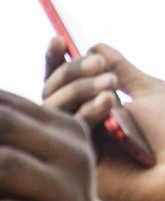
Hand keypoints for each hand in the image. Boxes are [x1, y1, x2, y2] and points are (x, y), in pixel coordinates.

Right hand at [43, 40, 164, 200]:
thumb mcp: (148, 91)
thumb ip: (122, 69)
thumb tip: (95, 47)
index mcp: (96, 109)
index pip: (63, 83)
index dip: (57, 62)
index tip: (58, 40)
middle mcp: (80, 126)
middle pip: (51, 92)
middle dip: (70, 72)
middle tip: (98, 65)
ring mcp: (74, 144)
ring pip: (52, 109)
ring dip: (77, 88)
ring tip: (112, 85)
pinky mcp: (74, 160)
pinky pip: (65, 129)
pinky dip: (85, 110)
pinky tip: (110, 103)